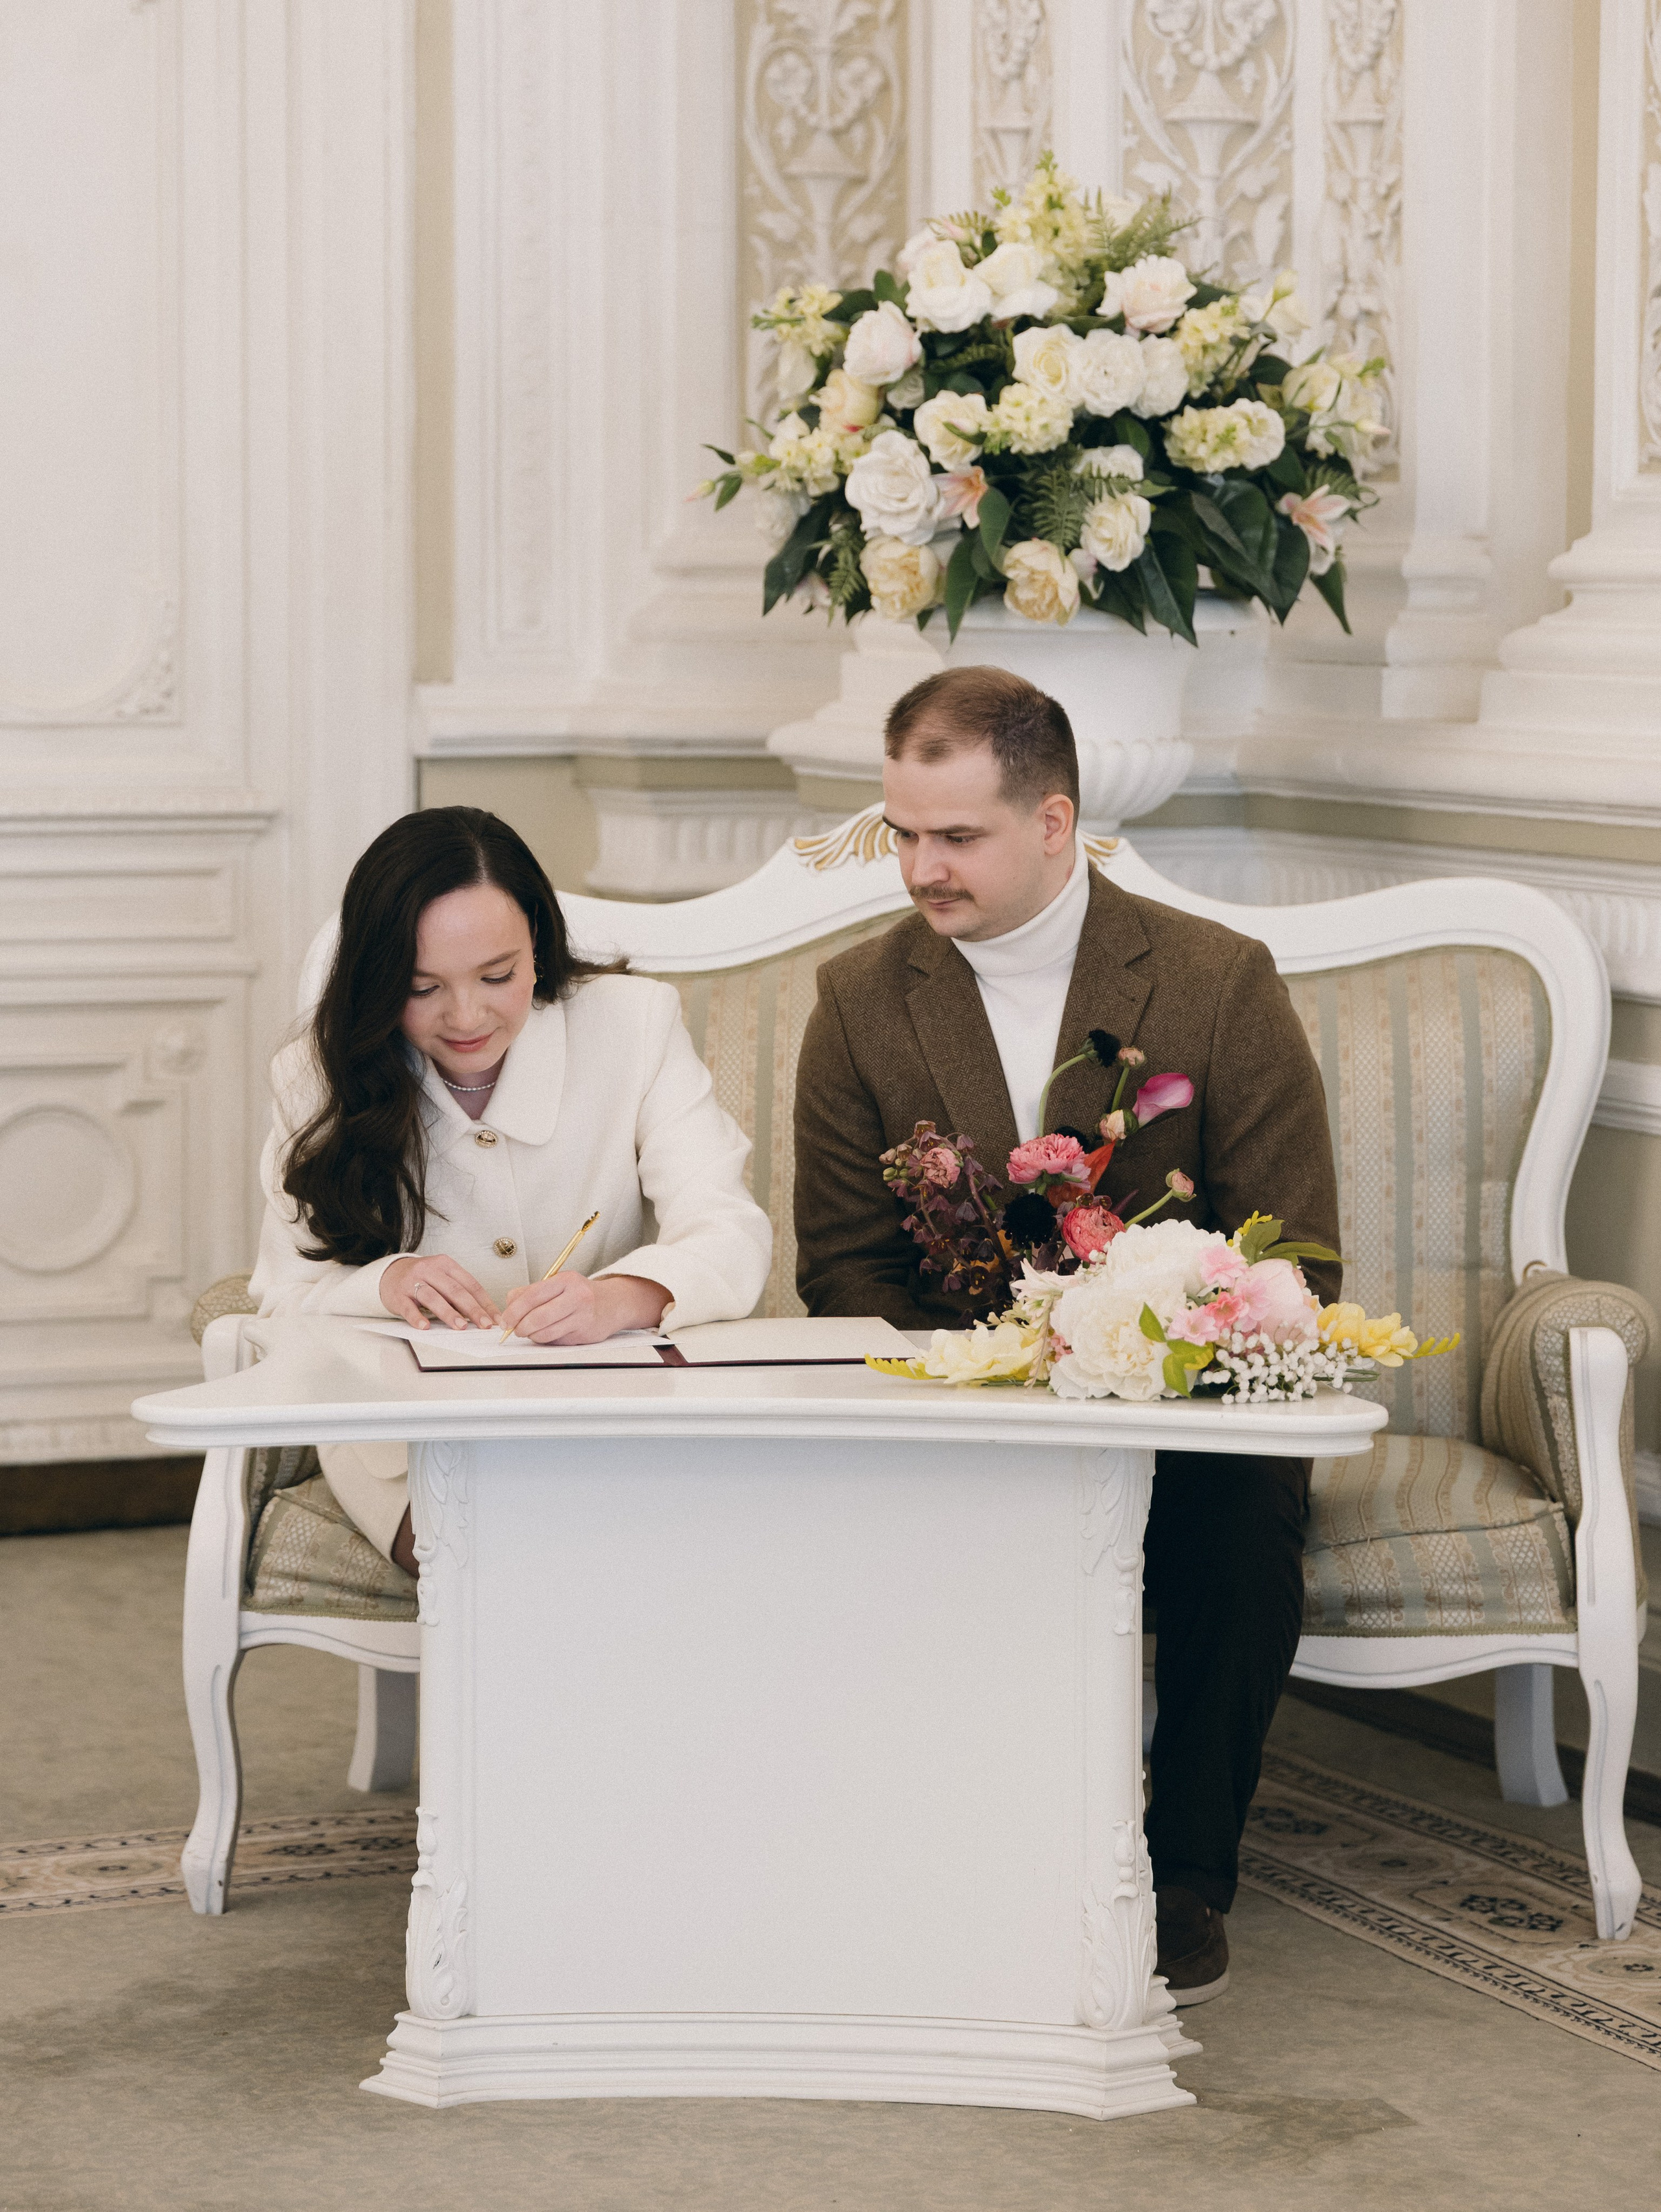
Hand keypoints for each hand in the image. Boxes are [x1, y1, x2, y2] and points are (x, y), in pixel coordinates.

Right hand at [380, 1254, 499, 1330]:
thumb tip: (483, 1315)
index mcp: (446, 1265)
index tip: (495, 1318)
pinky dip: (417, 1317)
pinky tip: (425, 1326)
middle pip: (455, 1290)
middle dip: (472, 1309)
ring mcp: (413, 1281)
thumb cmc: (423, 1279)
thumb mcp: (443, 1279)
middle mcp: (430, 1270)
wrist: (390, 1274)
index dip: (485, 1302)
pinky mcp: (398, 1294)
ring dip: (448, 1313)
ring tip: (460, 1326)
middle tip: (483, 1324)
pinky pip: (408, 1307)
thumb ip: (460, 1293)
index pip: (470, 1284)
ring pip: (433, 1297)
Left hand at [498, 1271, 669, 1345]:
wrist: (612, 1304)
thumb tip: (508, 1306)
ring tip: (530, 1331)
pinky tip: (547, 1333)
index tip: (505, 1320)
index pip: (532, 1295)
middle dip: (520, 1327)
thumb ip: (530, 1292)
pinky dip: (545, 1339)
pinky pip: (555, 1340)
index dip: (513, 1311)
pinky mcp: (584, 1334)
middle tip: (514, 1329)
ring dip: (531, 1335)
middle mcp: (576, 1297)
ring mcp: (582, 1317)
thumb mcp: (557, 1284)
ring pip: (545, 1333)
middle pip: (537, 1317)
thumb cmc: (580, 1294)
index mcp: (566, 1280)